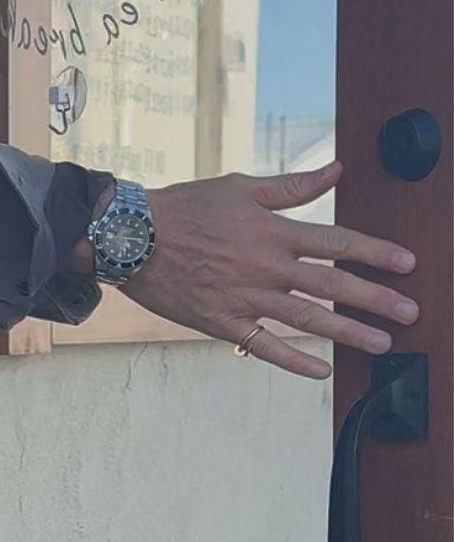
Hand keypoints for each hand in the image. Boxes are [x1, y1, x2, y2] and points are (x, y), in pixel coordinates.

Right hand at [122, 162, 418, 378]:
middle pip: (331, 285)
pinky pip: (264, 345)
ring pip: (307, 318)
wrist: (129, 237)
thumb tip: (336, 171)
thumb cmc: (182, 207)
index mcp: (270, 231)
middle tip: (411, 313)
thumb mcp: (237, 188)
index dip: (374, 252)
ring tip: (382, 344)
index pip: (335, 241)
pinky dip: (294, 359)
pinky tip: (322, 371)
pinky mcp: (221, 321)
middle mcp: (264, 266)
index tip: (407, 264)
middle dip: (376, 299)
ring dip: (348, 332)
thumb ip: (289, 186)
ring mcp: (243, 297)